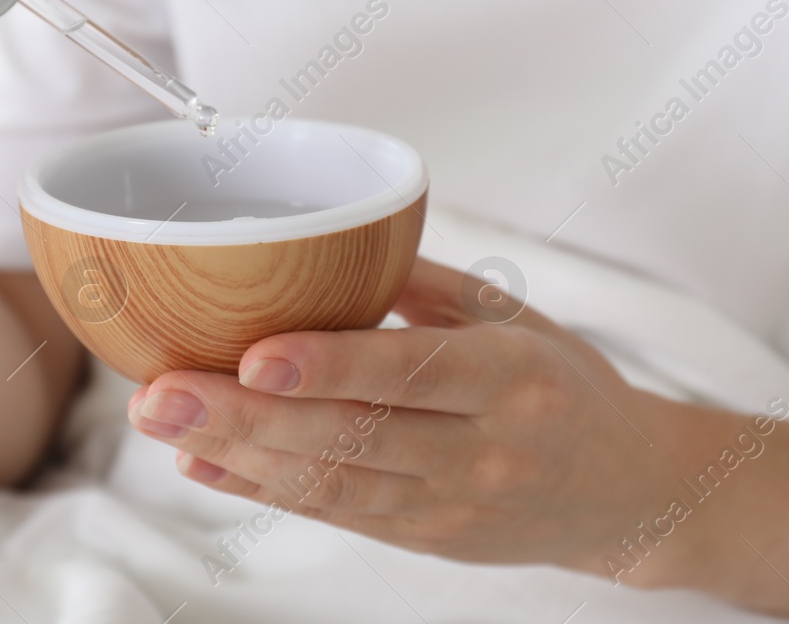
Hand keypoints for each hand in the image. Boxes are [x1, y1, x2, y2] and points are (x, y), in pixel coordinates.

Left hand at [127, 258, 689, 576]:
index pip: (410, 372)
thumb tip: (336, 248)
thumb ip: (428, 287)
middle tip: (161, 393)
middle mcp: (480, 450)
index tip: (255, 352)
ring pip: (330, 484)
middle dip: (244, 417)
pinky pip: (334, 513)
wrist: (627, 493)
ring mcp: (449, 505)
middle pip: (349, 438)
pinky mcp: (425, 539)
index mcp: (511, 378)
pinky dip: (263, 490)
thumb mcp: (519, 316)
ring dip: (236, 456)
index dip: (329, 366)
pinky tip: (205, 466)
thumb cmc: (567, 386)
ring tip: (163, 424)